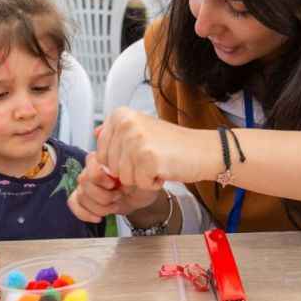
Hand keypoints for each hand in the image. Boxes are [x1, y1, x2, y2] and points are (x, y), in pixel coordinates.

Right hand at [68, 152, 160, 222]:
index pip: (90, 166)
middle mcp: (91, 169)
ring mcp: (86, 184)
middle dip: (103, 196)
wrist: (140, 196)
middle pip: (84, 183)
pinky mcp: (84, 198)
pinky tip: (98, 218)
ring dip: (99, 207)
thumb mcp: (140, 173)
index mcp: (103, 159)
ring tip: (114, 206)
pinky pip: (74, 203)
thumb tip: (114, 160)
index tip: (115, 184)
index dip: (101, 179)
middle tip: (118, 197)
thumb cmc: (140, 182)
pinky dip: (84, 213)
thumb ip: (128, 166)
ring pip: (80, 196)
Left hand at [95, 108, 218, 189]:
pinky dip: (152, 183)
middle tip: (152, 157)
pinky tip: (164, 169)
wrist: (204, 150)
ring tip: (158, 162)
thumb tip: (96, 132)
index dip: (121, 161)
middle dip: (131, 170)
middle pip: (111, 167)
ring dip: (141, 177)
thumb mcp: (141, 129)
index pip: (100, 153)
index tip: (140, 151)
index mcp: (120, 115)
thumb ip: (116, 132)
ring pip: (124, 178)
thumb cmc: (173, 144)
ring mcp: (136, 140)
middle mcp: (125, 123)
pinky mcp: (148, 159)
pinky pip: (139, 184)